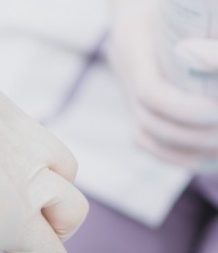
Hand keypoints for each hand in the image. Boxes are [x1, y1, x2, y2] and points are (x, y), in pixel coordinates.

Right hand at [108, 0, 217, 170]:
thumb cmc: (181, 0)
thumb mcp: (186, 7)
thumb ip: (208, 38)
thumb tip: (199, 56)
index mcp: (132, 39)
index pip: (150, 92)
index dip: (184, 109)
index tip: (216, 111)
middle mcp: (123, 67)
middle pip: (150, 121)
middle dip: (194, 135)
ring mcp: (127, 86)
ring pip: (146, 135)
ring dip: (187, 150)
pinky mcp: (137, 101)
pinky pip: (148, 138)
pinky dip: (177, 154)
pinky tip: (208, 159)